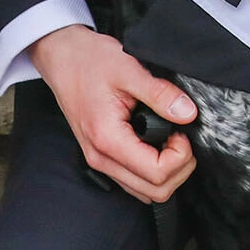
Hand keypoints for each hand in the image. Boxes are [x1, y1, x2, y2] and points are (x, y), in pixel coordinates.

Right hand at [29, 24, 196, 201]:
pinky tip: (158, 145)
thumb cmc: (89, 61)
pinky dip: (153, 171)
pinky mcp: (102, 156)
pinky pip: (134, 181)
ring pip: (145, 192)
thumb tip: (187, 113)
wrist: (62, 58)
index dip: (181, 155)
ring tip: (171, 139)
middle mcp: (101, 158)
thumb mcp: (128, 69)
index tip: (182, 131)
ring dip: (168, 172)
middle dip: (179, 167)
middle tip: (181, 136)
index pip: (157, 173)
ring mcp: (100, 160)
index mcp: (107, 139)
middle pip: (155, 191)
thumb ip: (160, 93)